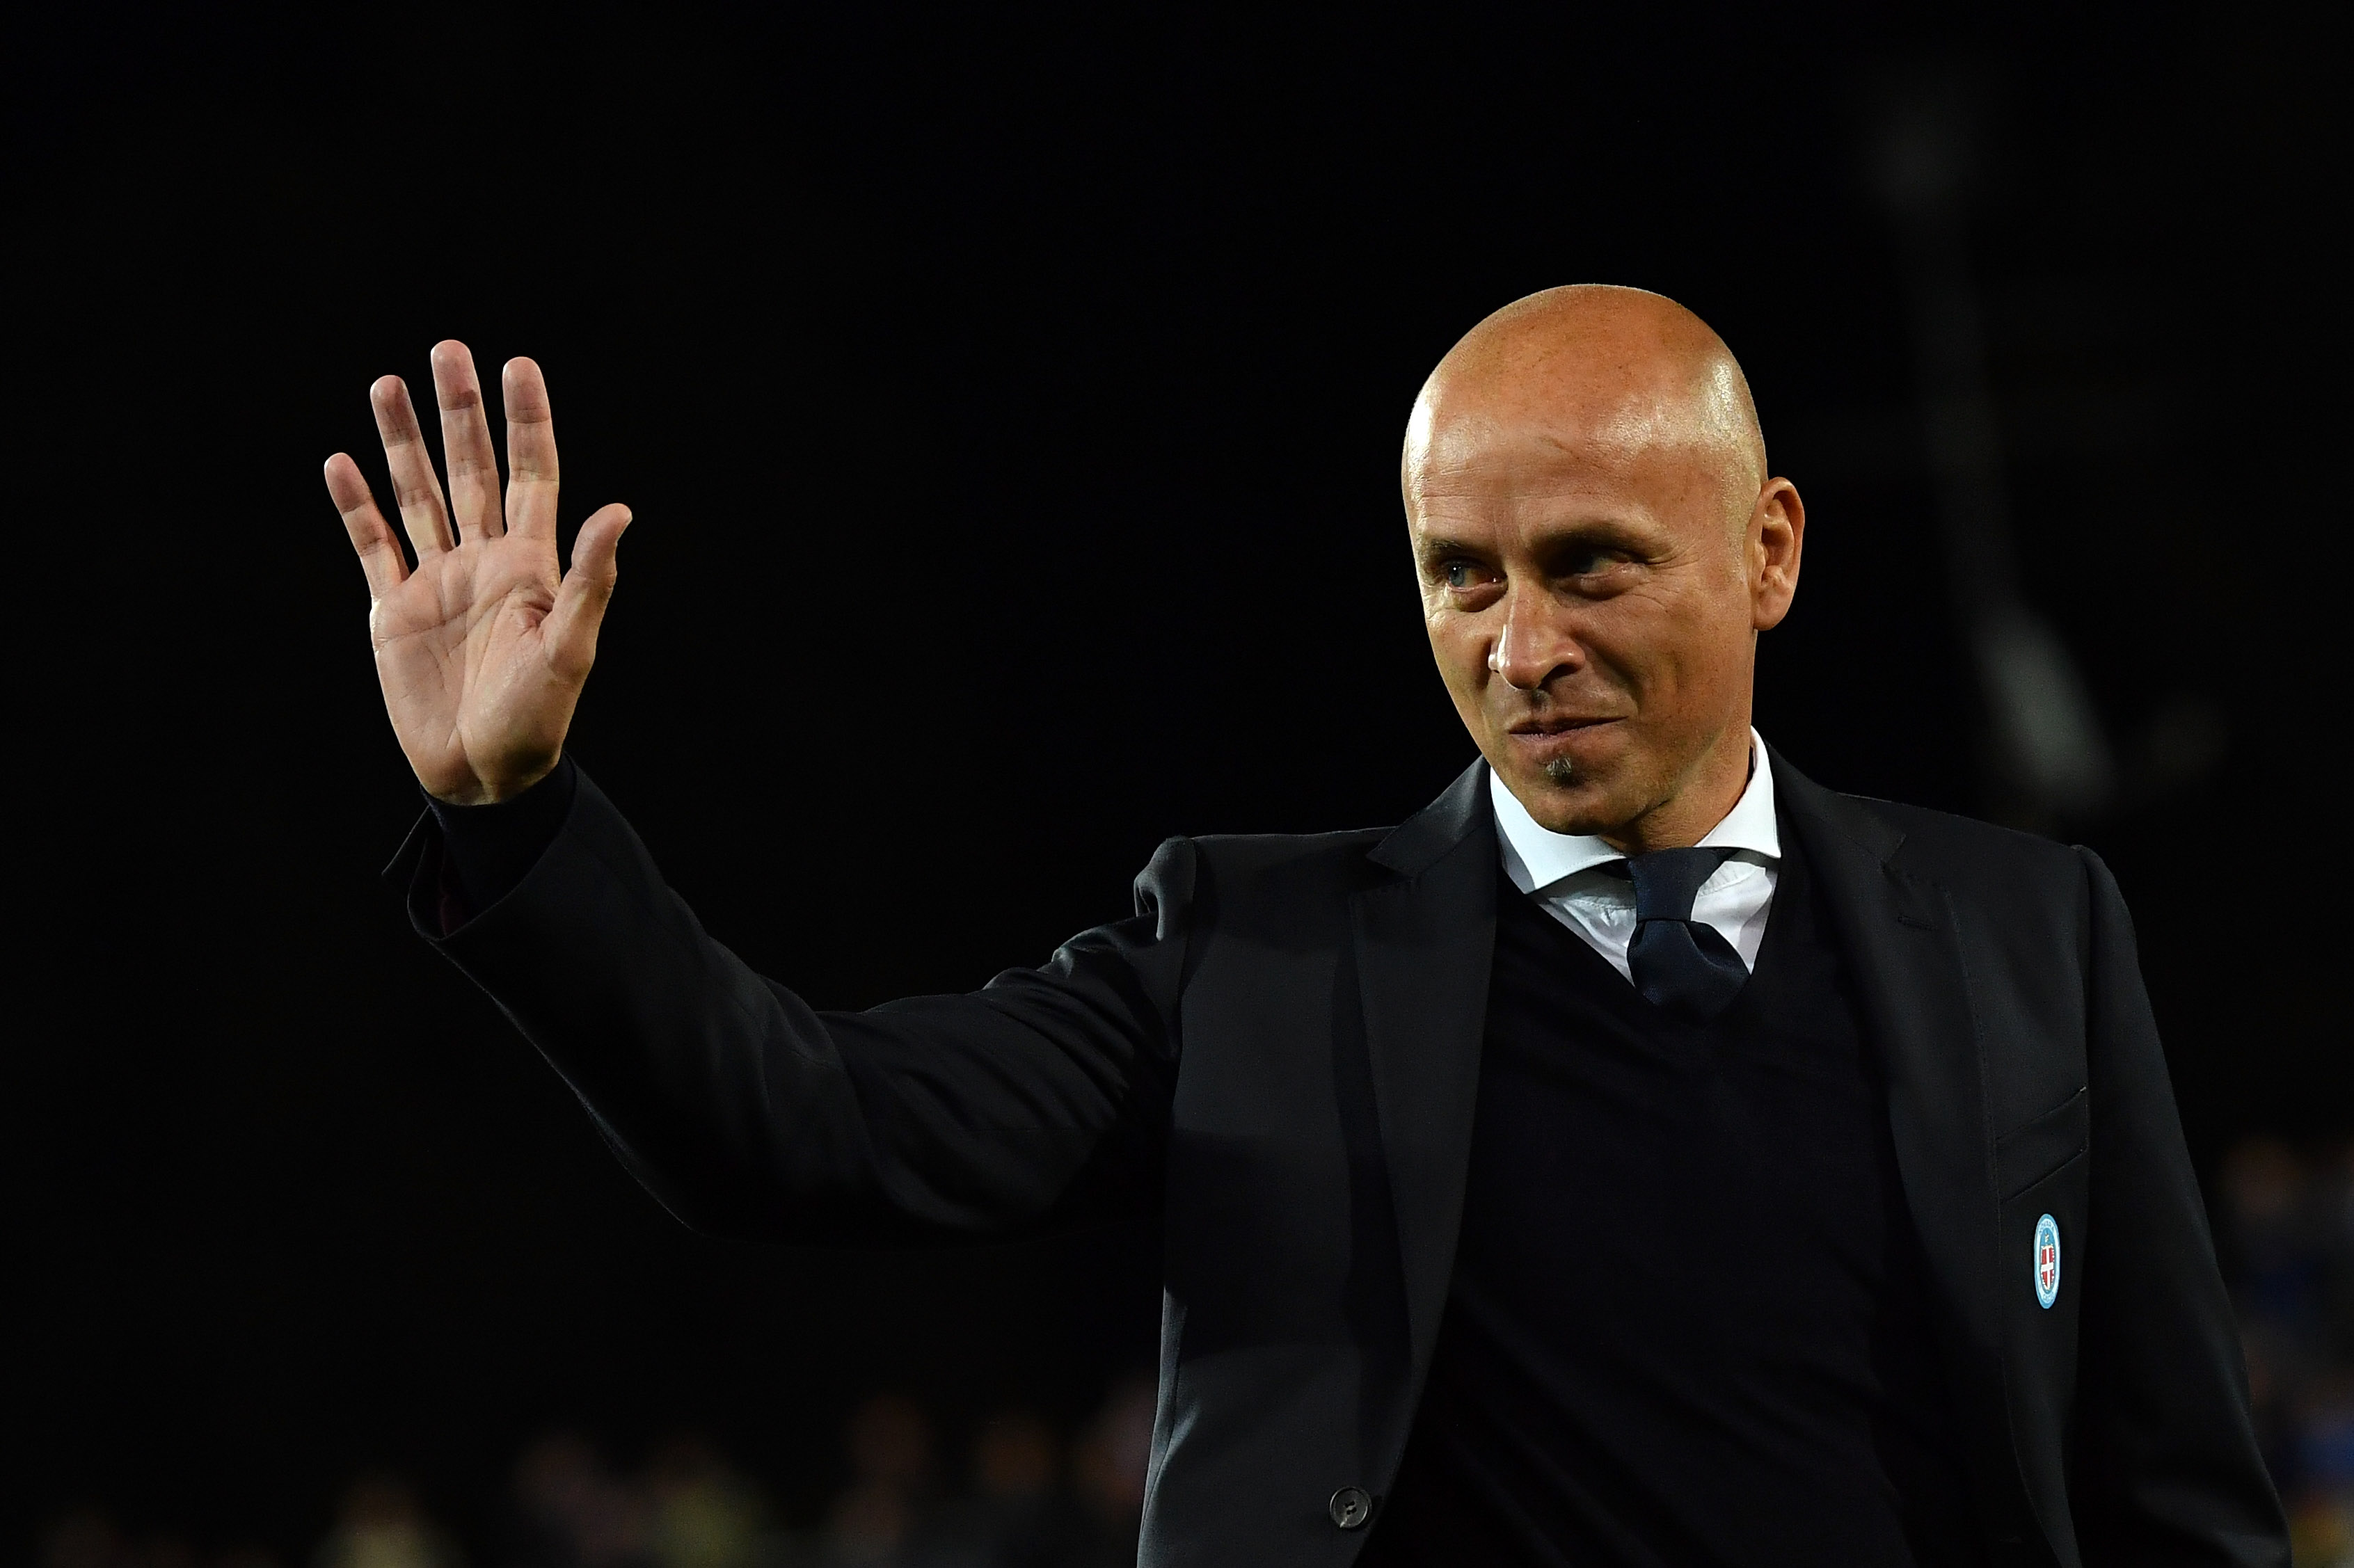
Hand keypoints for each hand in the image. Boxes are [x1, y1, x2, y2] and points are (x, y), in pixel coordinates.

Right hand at [326, 342, 630, 803]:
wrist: (484, 776)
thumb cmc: (537, 720)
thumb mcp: (570, 648)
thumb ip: (589, 580)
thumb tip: (619, 511)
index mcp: (531, 565)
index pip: (531, 474)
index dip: (526, 420)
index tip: (519, 362)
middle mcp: (484, 561)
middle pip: (470, 470)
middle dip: (459, 411)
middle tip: (447, 349)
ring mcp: (437, 582)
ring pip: (416, 495)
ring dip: (402, 443)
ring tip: (385, 385)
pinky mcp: (394, 611)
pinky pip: (372, 546)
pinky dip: (356, 507)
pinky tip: (342, 462)